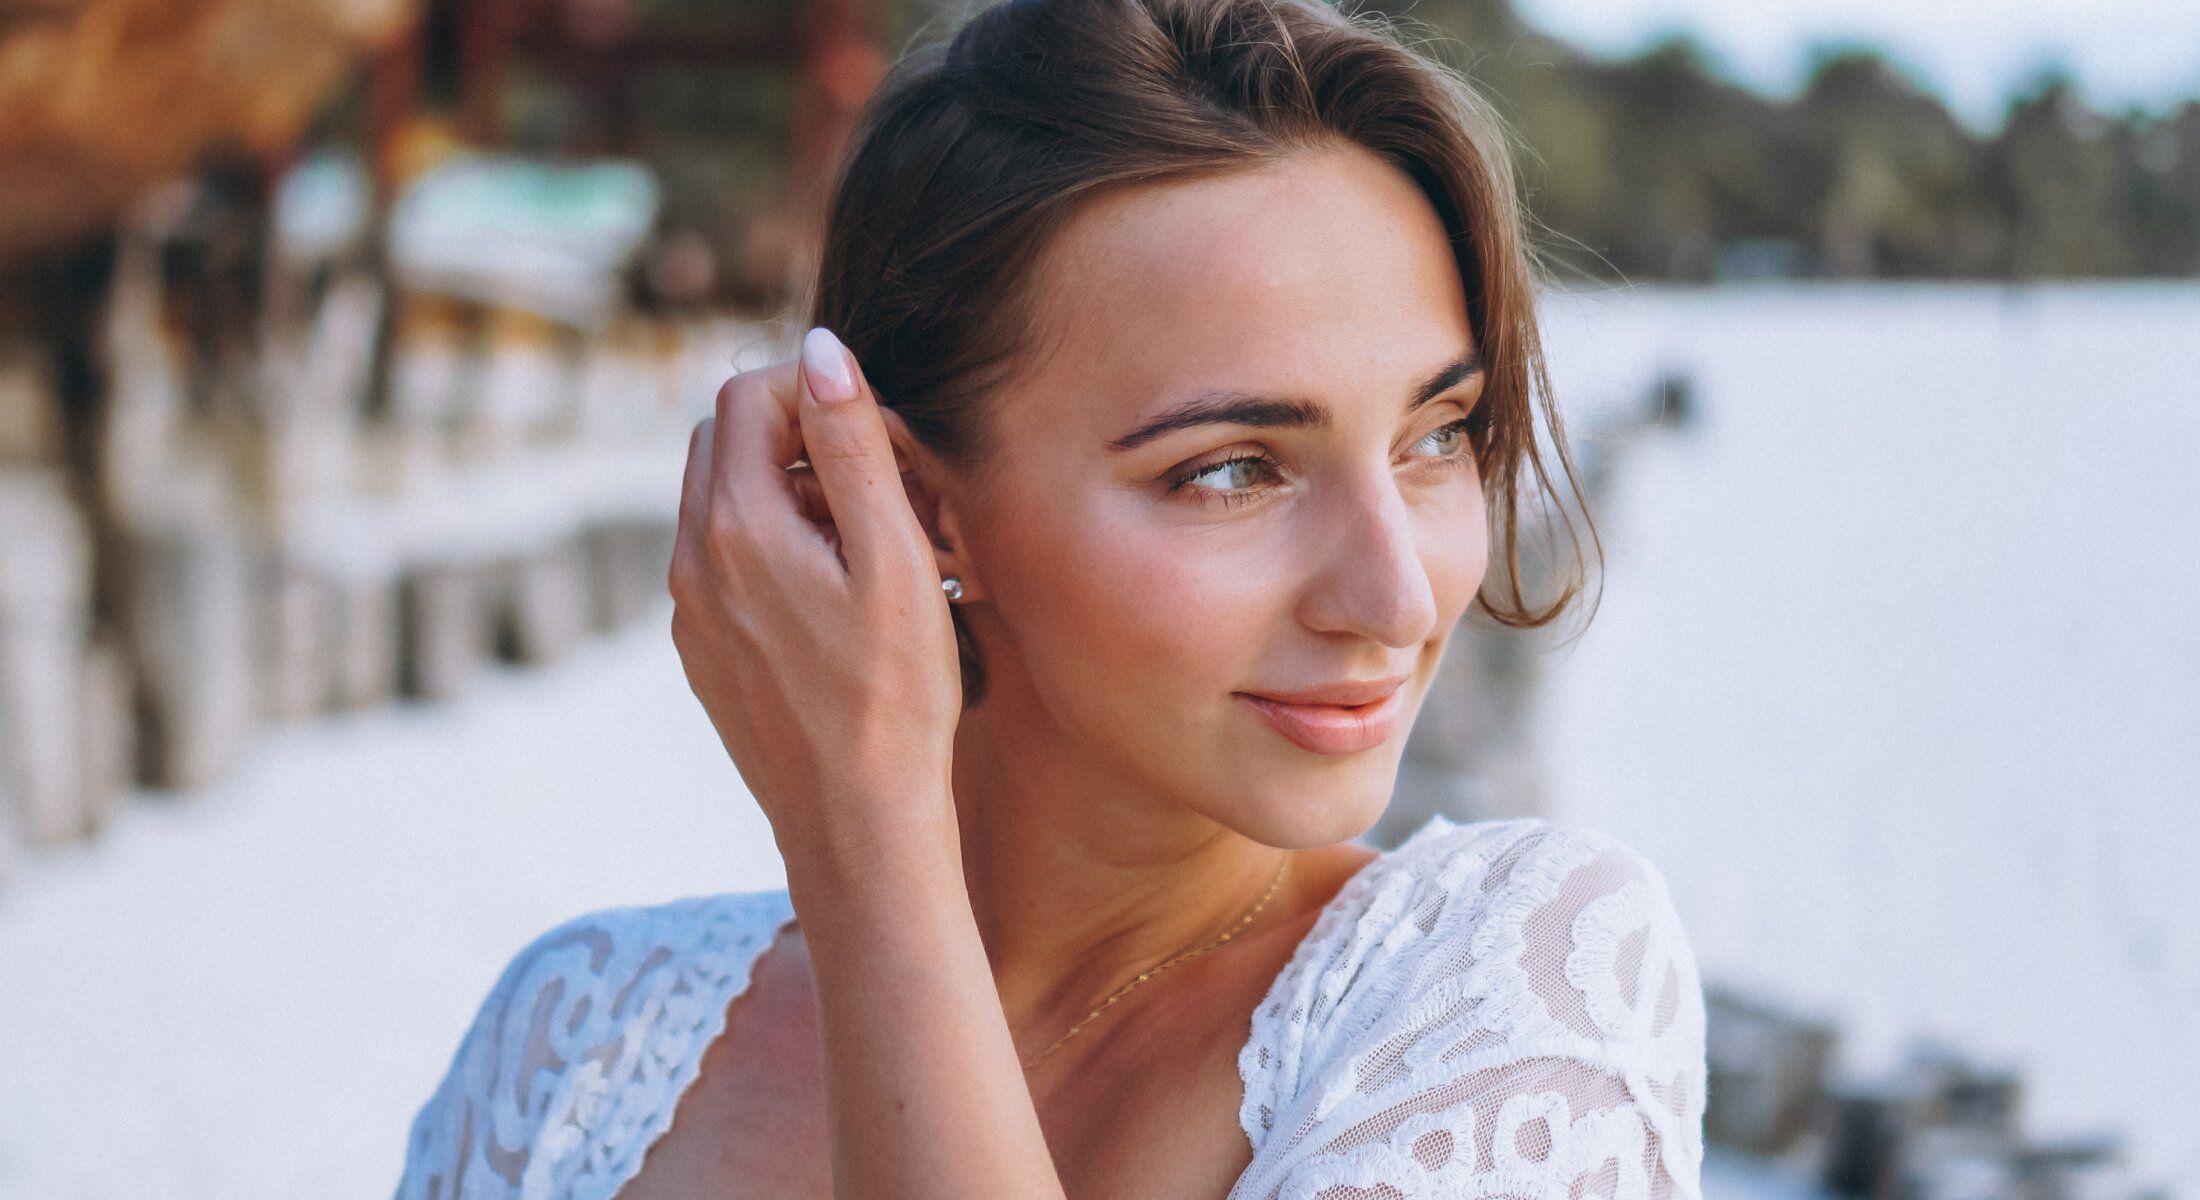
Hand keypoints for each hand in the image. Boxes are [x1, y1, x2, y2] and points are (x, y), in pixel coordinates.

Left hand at [669, 326, 962, 853]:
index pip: (748, 395)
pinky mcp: (702, 652)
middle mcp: (691, 562)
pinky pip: (724, 563)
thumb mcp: (894, 559)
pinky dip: (776, 550)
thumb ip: (854, 445)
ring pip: (722, 503)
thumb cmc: (894, 698)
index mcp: (734, 527)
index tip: (883, 440)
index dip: (819, 393)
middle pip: (724, 442)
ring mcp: (688, 612)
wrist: (857, 829)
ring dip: (792, 496)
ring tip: (872, 549)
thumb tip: (822, 349)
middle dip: (801, 440)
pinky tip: (842, 602)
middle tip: (882, 487)